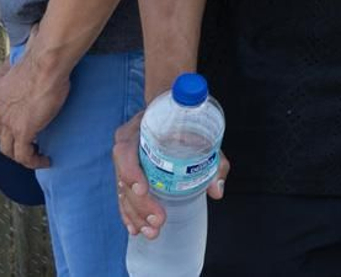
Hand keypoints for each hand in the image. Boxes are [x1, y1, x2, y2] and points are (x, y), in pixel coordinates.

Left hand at [0, 42, 69, 169]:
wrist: (46, 65)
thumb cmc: (42, 57)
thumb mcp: (28, 52)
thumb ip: (28, 47)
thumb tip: (35, 31)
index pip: (1, 113)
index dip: (11, 122)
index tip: (28, 123)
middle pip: (1, 134)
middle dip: (14, 141)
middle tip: (31, 143)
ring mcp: (9, 123)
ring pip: (8, 148)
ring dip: (21, 155)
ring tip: (36, 157)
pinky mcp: (23, 131)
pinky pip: (24, 155)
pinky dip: (32, 161)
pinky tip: (44, 161)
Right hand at [113, 113, 229, 238]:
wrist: (170, 109)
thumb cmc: (185, 120)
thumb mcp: (202, 132)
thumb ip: (214, 159)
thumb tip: (217, 190)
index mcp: (139, 129)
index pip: (126, 150)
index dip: (131, 171)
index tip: (144, 190)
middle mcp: (127, 145)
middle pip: (124, 177)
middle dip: (139, 204)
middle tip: (157, 220)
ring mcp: (125, 161)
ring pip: (123, 191)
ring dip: (135, 214)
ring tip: (150, 232)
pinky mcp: (127, 173)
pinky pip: (123, 196)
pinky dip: (130, 213)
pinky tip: (136, 229)